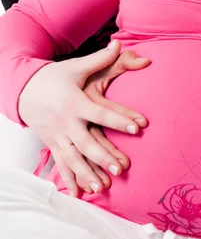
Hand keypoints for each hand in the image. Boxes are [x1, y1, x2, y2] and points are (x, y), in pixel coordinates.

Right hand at [19, 40, 149, 196]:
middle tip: (121, 168)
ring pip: (74, 158)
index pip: (101, 113)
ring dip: (88, 173)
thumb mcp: (76, 67)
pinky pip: (61, 164)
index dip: (120, 119)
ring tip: (103, 187)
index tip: (138, 127)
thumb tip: (120, 44)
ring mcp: (57, 136)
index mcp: (75, 102)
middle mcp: (66, 122)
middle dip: (104, 156)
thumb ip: (101, 59)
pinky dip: (69, 179)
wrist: (23, 89)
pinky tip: (79, 194)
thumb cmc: (54, 77)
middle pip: (87, 142)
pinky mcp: (52, 144)